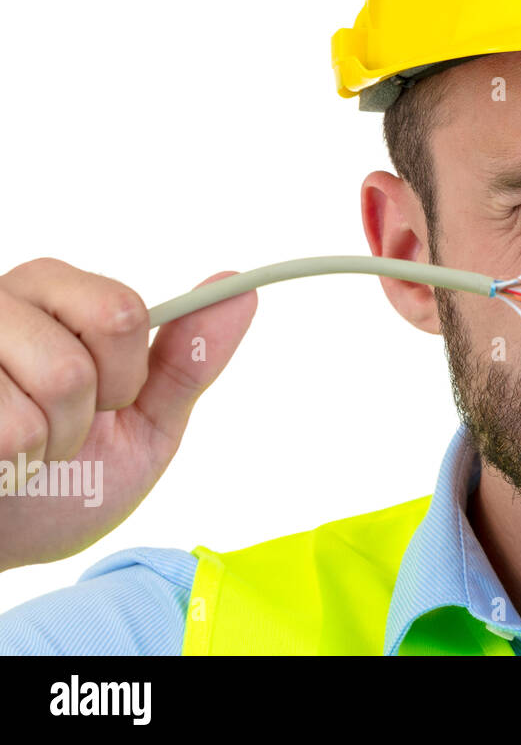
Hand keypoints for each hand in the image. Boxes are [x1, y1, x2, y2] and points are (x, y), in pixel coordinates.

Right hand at [0, 259, 255, 571]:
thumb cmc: (60, 487)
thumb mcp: (141, 425)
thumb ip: (187, 361)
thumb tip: (239, 291)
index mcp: (56, 297)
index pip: (125, 309)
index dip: (126, 375)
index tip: (105, 403)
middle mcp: (5, 300)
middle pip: (107, 327)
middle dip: (95, 406)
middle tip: (62, 432)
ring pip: (61, 376)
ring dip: (49, 441)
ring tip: (21, 451)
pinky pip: (9, 426)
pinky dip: (10, 463)